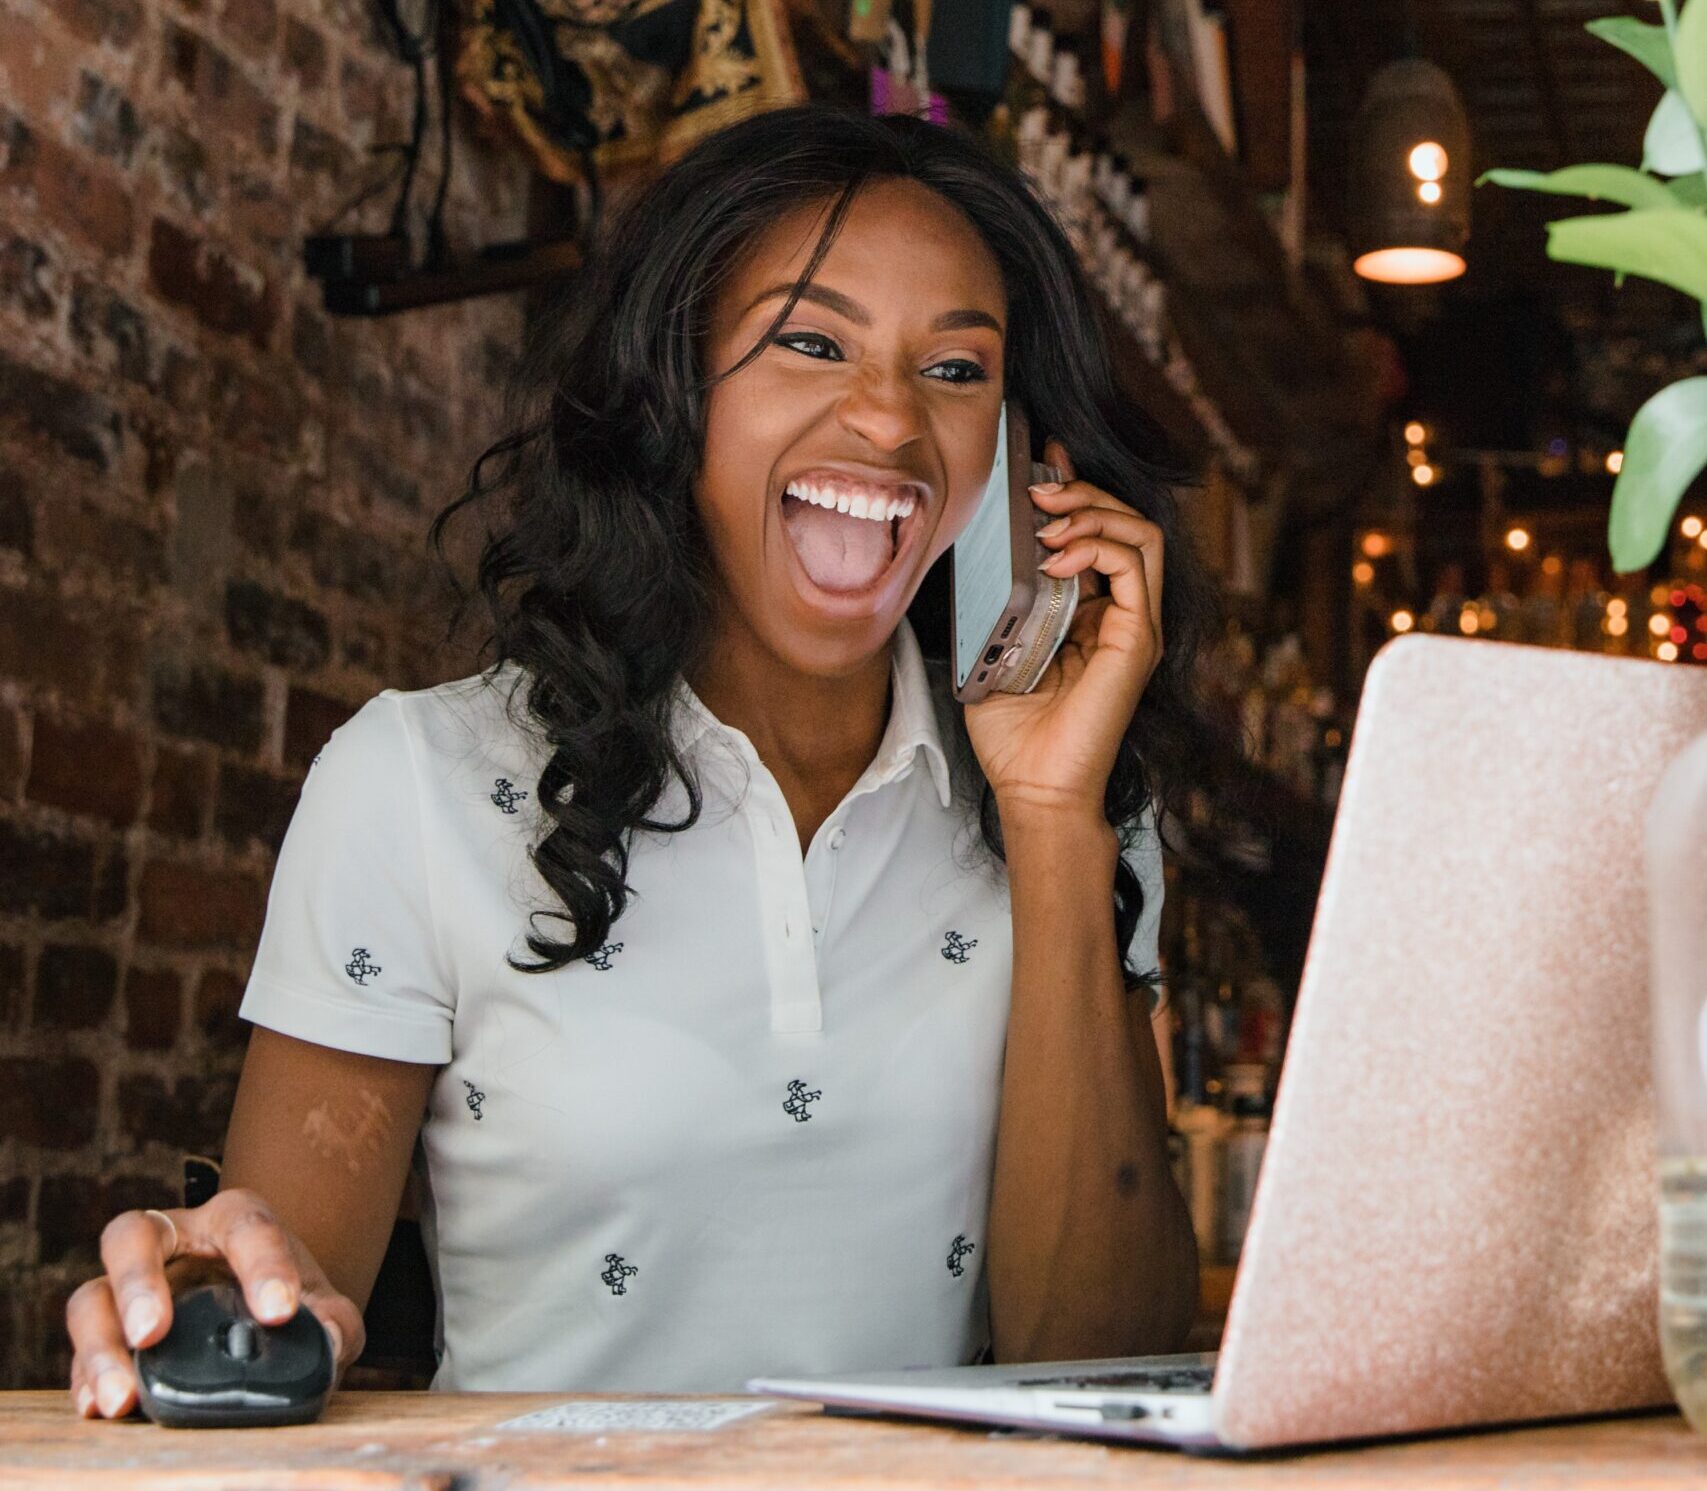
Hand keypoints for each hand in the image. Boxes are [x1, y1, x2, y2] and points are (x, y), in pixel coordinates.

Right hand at [65, 1189, 364, 1419]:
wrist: (263, 1319)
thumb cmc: (291, 1305)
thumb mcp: (327, 1310)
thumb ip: (336, 1324)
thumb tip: (329, 1348)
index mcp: (233, 1220)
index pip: (245, 1225)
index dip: (263, 1264)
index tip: (279, 1311)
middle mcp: (172, 1243)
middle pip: (133, 1235)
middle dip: (138, 1282)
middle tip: (151, 1333)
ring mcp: (130, 1289)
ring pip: (91, 1298)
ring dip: (100, 1347)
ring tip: (123, 1396)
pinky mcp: (109, 1339)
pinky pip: (78, 1354)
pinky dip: (86, 1380)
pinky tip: (100, 1406)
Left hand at [963, 437, 1164, 819]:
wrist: (1033, 787)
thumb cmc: (1013, 735)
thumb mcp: (992, 650)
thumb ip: (996, 604)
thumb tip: (975, 553)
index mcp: (1091, 615)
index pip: (1097, 534)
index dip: (1073, 491)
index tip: (1039, 463)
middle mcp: (1121, 616)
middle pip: (1124, 522)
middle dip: (1081, 493)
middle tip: (1038, 489)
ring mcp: (1136, 626)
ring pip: (1140, 533)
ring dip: (1092, 513)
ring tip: (1048, 522)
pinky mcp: (1139, 639)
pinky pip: (1137, 564)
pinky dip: (1098, 545)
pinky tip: (1056, 557)